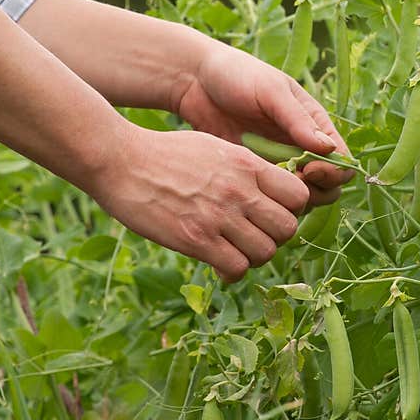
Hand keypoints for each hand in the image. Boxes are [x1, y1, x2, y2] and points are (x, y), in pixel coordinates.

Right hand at [90, 124, 309, 282]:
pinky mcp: (196, 240)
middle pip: (288, 228)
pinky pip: (236, 268)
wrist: (120, 161)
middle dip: (276, 237)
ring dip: (253, 257)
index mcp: (248, 165)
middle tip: (255, 236)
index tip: (272, 213)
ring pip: (266, 253)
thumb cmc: (166, 154)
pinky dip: (232, 271)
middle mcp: (240, 191)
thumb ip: (245, 170)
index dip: (291, 210)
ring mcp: (219, 216)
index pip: (299, 196)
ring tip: (235, 250)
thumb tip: (267, 192)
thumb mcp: (215, 148)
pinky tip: (219, 262)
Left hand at [176, 41, 354, 205]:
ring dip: (293, 199)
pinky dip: (270, 200)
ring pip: (302, 196)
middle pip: (328, 185)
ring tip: (269, 186)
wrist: (195, 80)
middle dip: (316, 190)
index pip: (342, 159)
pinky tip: (252, 189)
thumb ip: (298, 120)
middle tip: (290, 183)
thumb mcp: (270, 91)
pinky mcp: (256, 173)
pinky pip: (272, 196)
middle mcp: (302, 146)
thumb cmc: (237, 75)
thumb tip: (329, 148)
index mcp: (315, 124)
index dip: (333, 171)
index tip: (309, 170)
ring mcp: (279, 162)